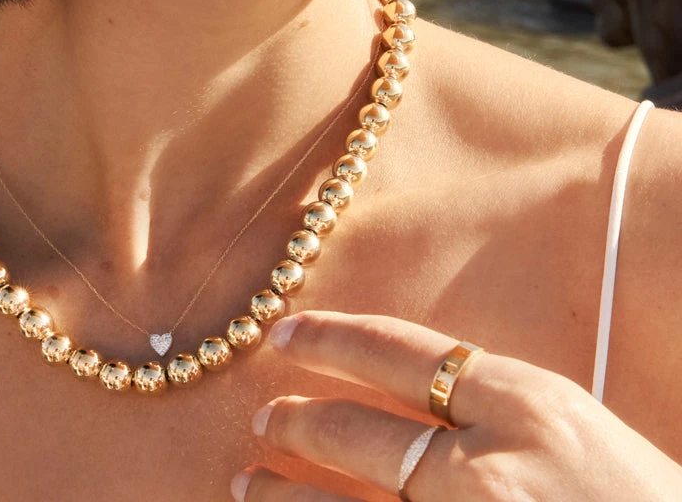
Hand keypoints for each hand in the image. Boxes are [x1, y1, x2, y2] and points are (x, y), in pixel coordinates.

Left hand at [232, 310, 681, 500]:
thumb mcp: (573, 431)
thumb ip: (491, 410)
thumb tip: (403, 397)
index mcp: (526, 404)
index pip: (401, 351)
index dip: (331, 338)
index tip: (282, 334)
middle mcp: (492, 466)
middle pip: (362, 432)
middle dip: (297, 422)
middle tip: (260, 419)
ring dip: (286, 495)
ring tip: (246, 483)